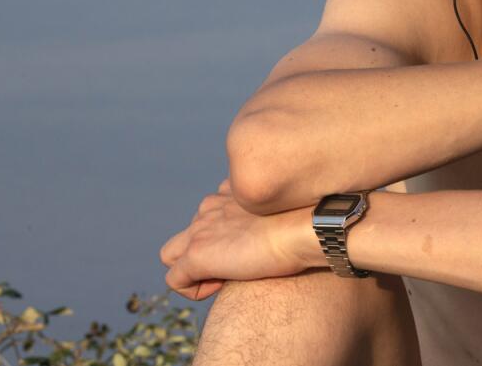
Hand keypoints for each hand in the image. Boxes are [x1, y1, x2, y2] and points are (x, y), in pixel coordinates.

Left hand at [159, 178, 311, 300]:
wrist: (307, 226)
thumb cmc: (309, 221)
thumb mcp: (287, 209)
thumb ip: (271, 212)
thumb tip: (281, 228)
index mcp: (231, 191)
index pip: (211, 213)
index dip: (225, 235)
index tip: (252, 245)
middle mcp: (211, 206)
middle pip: (190, 233)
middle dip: (210, 252)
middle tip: (241, 264)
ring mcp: (200, 230)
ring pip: (173, 254)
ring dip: (196, 269)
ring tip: (227, 277)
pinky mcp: (197, 254)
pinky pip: (175, 280)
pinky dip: (193, 290)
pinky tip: (221, 288)